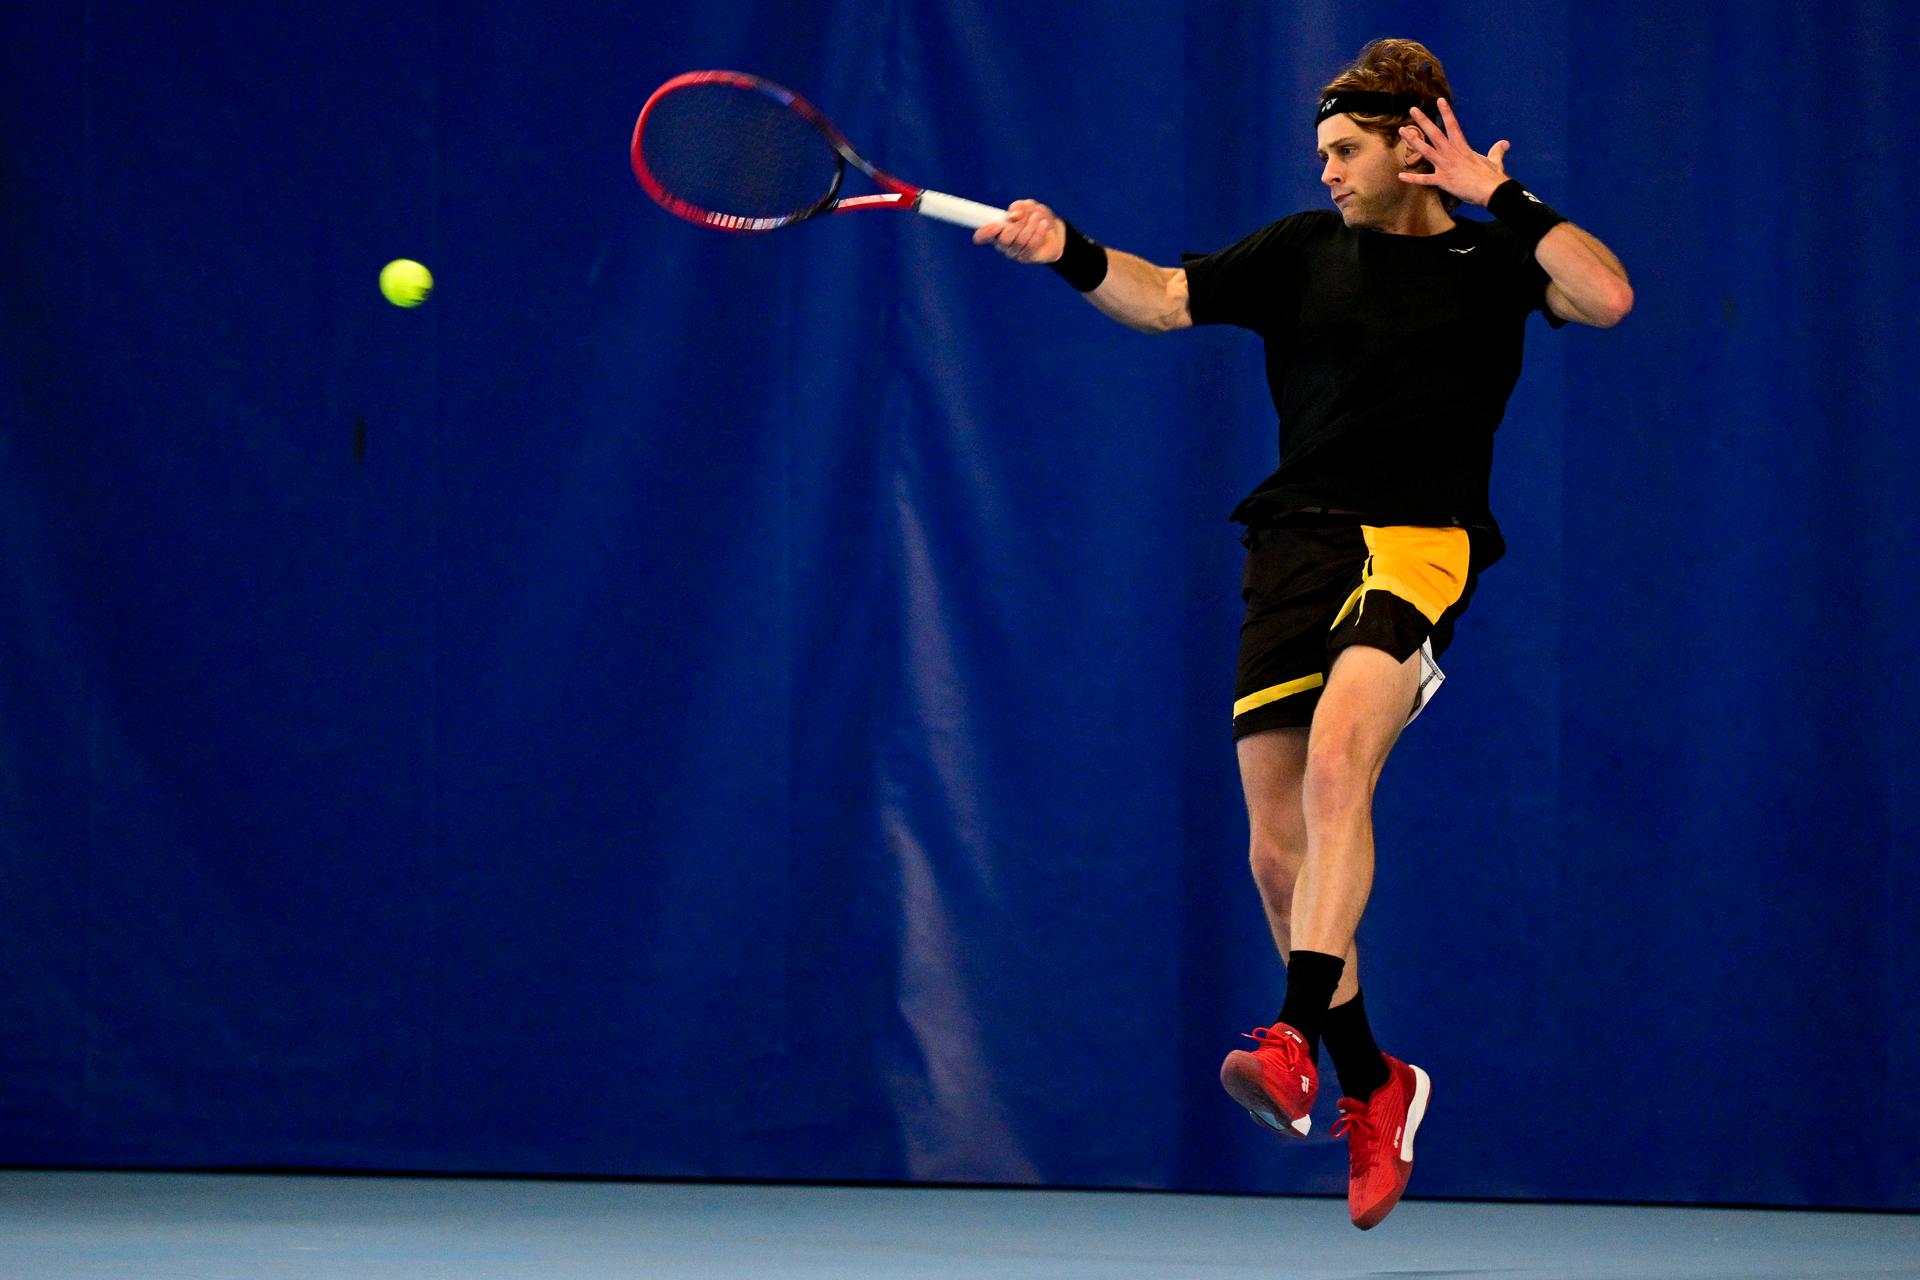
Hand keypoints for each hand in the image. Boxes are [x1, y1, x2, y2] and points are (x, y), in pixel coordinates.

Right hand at [971, 198, 1066, 263]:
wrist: (1053, 232)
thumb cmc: (1035, 217)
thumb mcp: (1028, 207)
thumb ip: (1019, 207)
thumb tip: (1014, 215)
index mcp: (996, 230)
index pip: (981, 236)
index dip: (985, 232)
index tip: (996, 225)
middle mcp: (1001, 244)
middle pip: (1004, 238)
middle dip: (1017, 224)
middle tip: (1026, 215)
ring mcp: (1013, 253)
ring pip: (1019, 241)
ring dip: (1030, 225)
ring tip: (1037, 217)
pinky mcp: (1026, 258)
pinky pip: (1031, 245)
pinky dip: (1038, 232)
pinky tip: (1043, 224)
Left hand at [1396, 99, 1511, 206]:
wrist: (1492, 191)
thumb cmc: (1493, 176)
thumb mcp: (1495, 160)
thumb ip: (1497, 150)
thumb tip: (1505, 143)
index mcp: (1463, 147)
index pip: (1453, 125)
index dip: (1446, 112)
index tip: (1439, 100)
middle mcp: (1451, 153)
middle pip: (1434, 133)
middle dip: (1423, 121)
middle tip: (1412, 109)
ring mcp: (1445, 166)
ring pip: (1425, 150)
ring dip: (1413, 140)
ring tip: (1402, 130)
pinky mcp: (1442, 181)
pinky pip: (1424, 180)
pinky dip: (1412, 179)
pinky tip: (1400, 176)